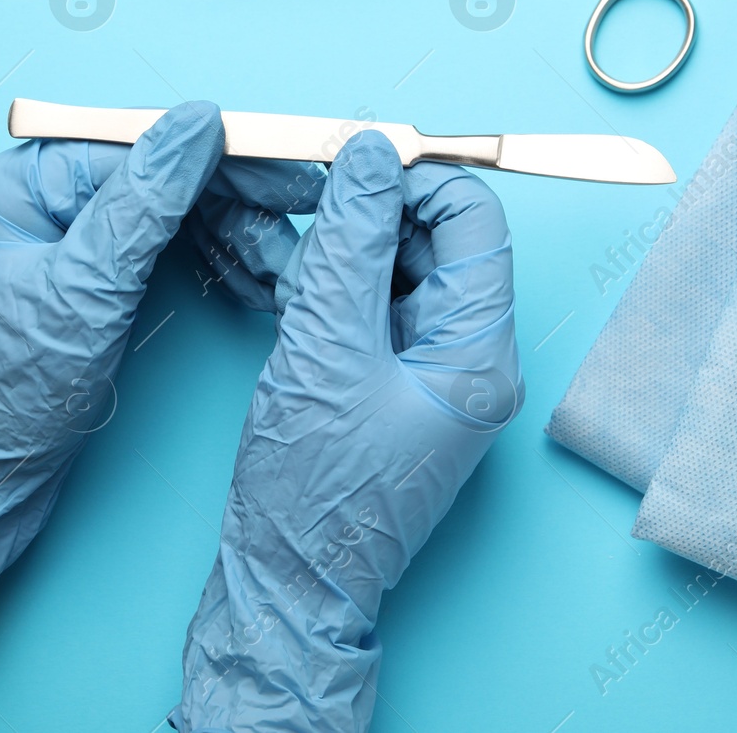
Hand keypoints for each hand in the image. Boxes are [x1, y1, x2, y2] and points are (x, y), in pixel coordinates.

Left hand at [0, 102, 321, 618]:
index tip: (290, 179)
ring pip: (178, 212)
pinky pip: (170, 248)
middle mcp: (51, 197)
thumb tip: (197, 121)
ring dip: (235, 237)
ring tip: (279, 271)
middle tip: (295, 229)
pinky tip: (251, 285)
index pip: (147, 144)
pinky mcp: (97, 277)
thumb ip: (144, 201)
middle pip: (168, 174)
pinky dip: (214, 264)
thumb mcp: (86, 290)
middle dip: (236, 205)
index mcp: (30, 181)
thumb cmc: (6, 391)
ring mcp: (76, 237)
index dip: (226, 159)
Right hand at [179, 131, 521, 731]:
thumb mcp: (327, 348)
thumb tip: (371, 153)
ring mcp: (423, 373)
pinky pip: (359, 310)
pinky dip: (315, 285)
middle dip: (361, 208)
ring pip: (385, 271)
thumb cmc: (314, 488)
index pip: (473, 220)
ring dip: (327, 244)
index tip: (348, 164)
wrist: (286, 582)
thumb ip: (351, 243)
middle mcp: (464, 356)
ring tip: (259, 224)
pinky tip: (260, 263)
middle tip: (294, 189)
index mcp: (478, 350)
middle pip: (428, 241)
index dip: (413, 178)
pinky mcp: (381, 385)